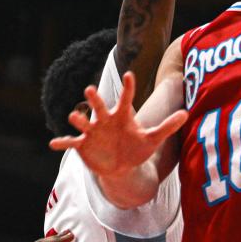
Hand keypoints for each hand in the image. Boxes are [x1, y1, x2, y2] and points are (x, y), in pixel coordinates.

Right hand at [49, 71, 186, 177]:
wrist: (122, 167)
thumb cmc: (136, 148)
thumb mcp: (153, 139)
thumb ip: (167, 126)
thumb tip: (187, 114)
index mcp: (122, 115)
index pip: (126, 98)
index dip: (128, 87)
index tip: (130, 74)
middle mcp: (105, 120)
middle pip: (99, 105)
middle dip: (94, 99)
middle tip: (90, 89)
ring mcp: (93, 132)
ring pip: (83, 122)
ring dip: (78, 119)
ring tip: (73, 116)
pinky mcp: (83, 145)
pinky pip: (71, 142)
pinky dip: (62, 143)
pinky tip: (53, 144)